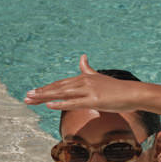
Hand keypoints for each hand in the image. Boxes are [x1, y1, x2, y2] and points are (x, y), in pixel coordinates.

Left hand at [24, 55, 147, 115]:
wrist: (133, 93)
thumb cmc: (117, 89)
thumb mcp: (100, 76)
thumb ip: (88, 68)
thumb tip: (82, 56)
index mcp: (83, 78)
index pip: (61, 84)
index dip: (46, 88)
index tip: (33, 92)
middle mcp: (83, 82)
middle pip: (58, 88)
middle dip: (41, 92)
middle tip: (26, 96)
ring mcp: (89, 91)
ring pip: (62, 94)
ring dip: (45, 96)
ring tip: (31, 99)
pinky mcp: (95, 100)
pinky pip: (74, 102)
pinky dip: (60, 103)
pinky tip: (49, 105)